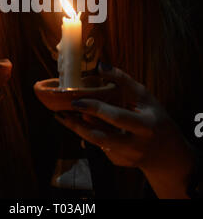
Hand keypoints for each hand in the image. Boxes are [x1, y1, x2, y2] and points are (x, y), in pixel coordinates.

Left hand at [55, 64, 195, 197]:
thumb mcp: (144, 96)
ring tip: (63, 116)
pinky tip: (80, 124)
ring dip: (78, 129)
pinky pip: (100, 146)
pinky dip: (89, 133)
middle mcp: (136, 145)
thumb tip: (99, 65)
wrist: (166, 151)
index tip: (76, 101)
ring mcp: (126, 157)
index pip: (116, 117)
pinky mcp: (119, 162)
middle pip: (101, 136)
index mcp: (145, 125)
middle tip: (61, 111)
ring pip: (96, 142)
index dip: (95, 108)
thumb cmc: (154, 116)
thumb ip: (123, 80)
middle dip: (78, 124)